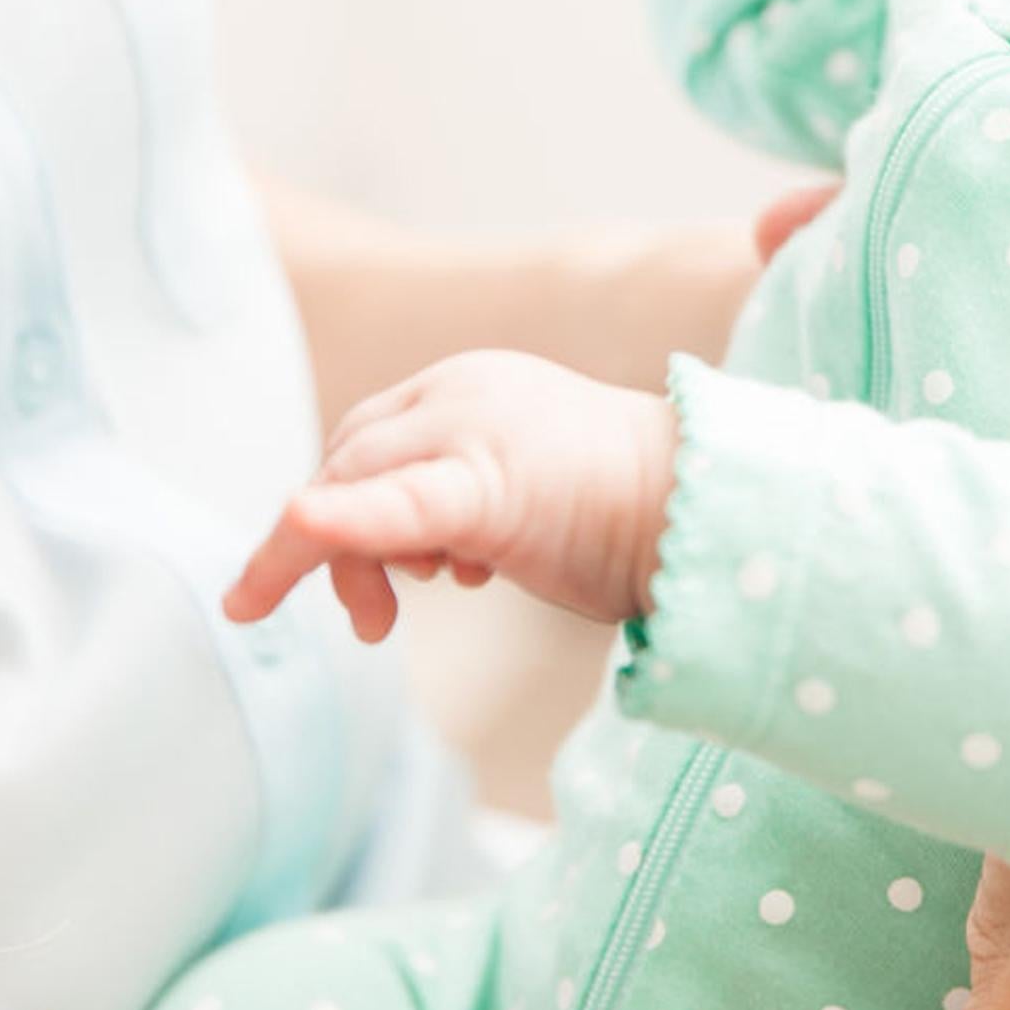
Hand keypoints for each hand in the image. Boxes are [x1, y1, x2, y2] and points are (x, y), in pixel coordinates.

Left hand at [222, 350, 679, 641]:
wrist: (712, 515)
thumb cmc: (630, 518)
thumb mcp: (522, 493)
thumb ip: (460, 503)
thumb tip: (412, 555)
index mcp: (469, 386)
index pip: (369, 438)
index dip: (342, 506)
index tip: (354, 579)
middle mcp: (460, 390)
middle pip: (349, 459)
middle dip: (329, 544)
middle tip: (367, 623)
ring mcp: (472, 427)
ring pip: (353, 482)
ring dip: (340, 559)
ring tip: (378, 623)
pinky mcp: (488, 483)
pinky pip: (394, 504)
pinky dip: (340, 522)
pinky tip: (297, 527)